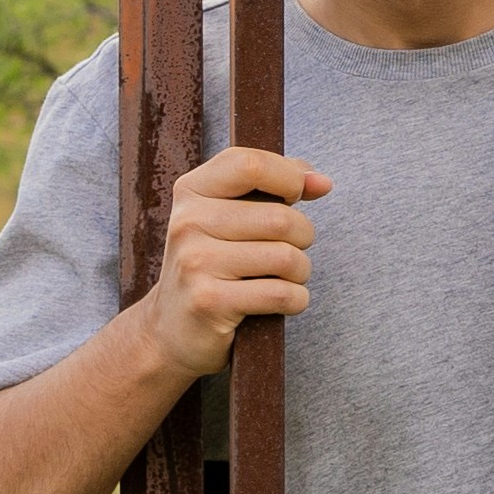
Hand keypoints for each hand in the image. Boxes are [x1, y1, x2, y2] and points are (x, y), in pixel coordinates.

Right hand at [140, 143, 322, 379]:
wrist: (172, 329)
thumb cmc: (213, 265)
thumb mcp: (231, 217)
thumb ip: (275, 189)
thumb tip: (321, 182)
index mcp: (192, 191)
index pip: (251, 165)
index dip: (289, 178)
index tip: (296, 195)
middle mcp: (188, 222)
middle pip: (280, 218)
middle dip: (302, 237)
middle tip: (288, 251)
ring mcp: (195, 262)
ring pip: (286, 257)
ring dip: (300, 272)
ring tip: (282, 277)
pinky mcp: (209, 301)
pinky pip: (282, 294)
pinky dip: (296, 300)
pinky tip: (280, 302)